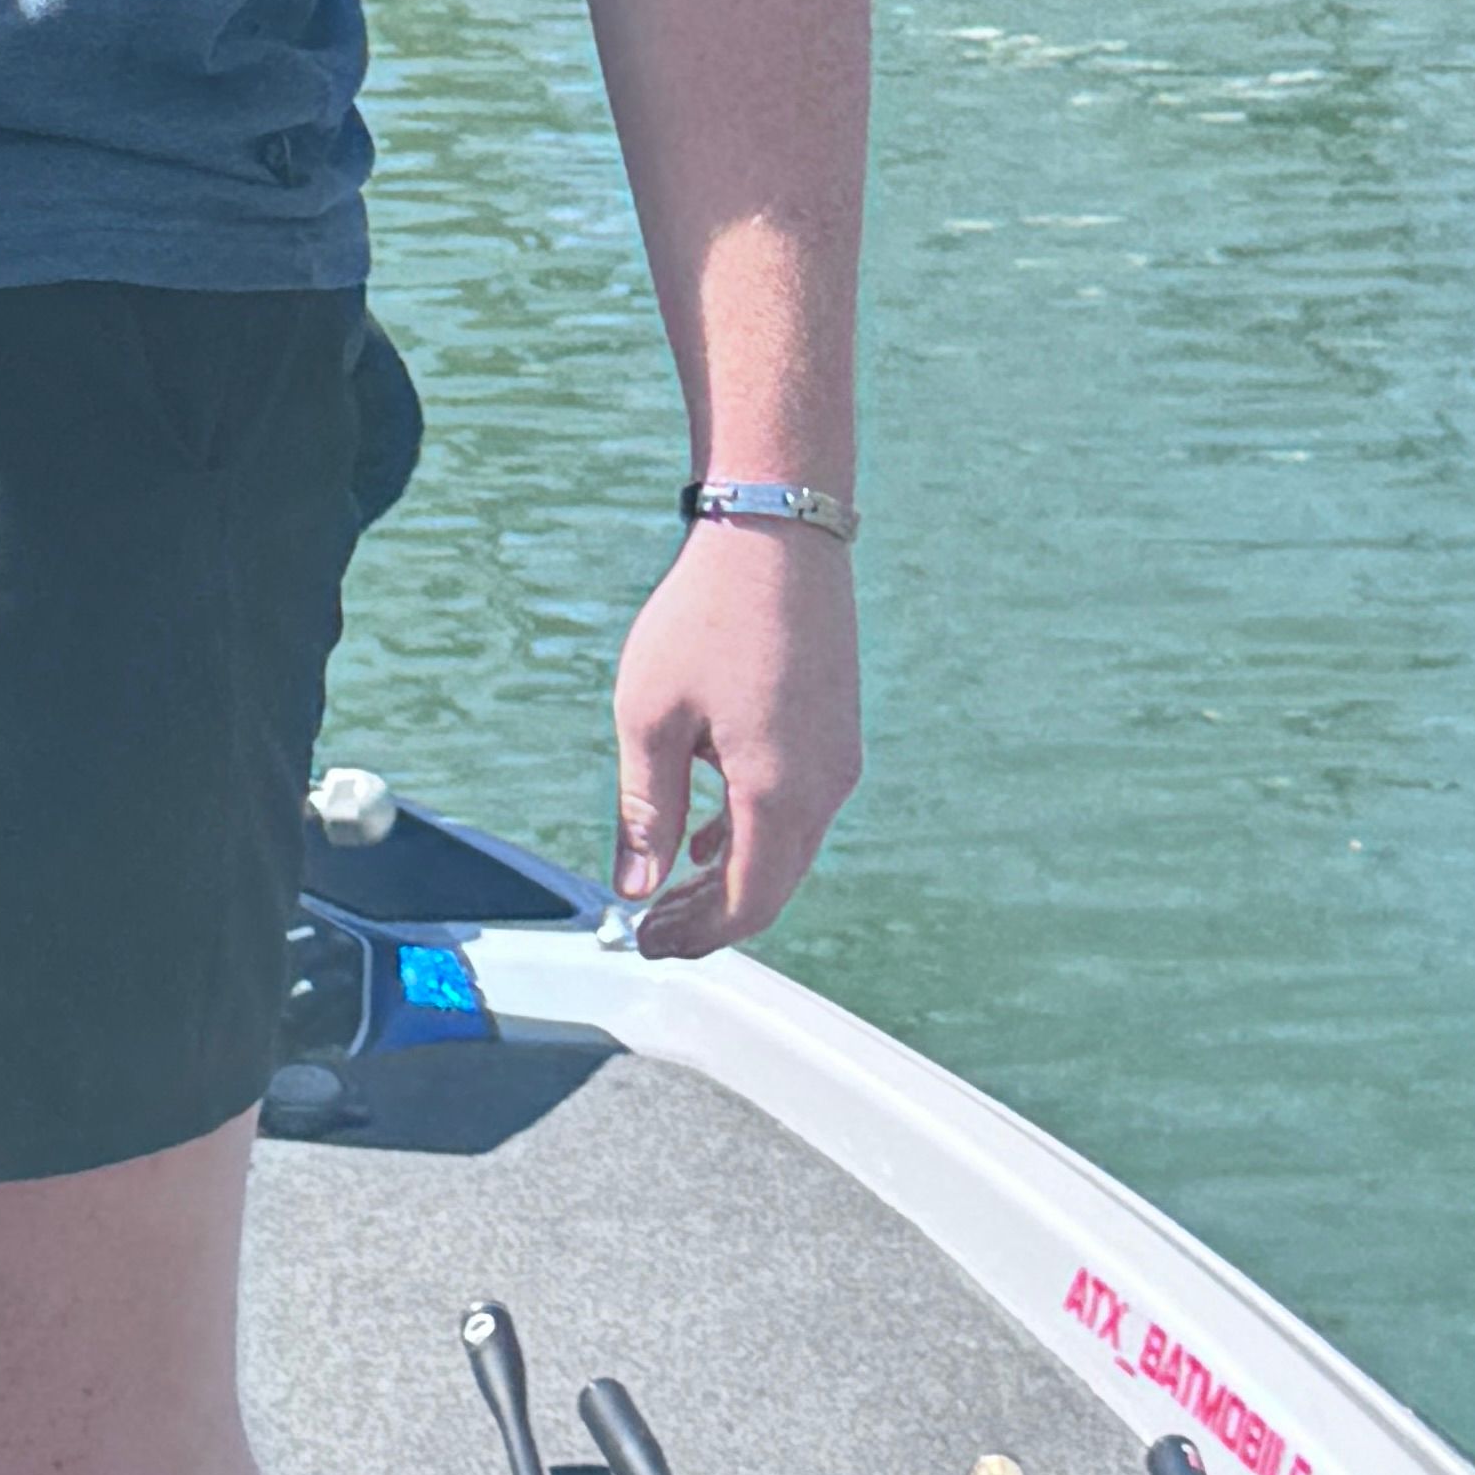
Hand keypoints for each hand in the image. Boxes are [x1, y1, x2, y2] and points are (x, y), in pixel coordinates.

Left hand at [609, 520, 860, 956]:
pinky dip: (754, 831)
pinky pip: (800, 806)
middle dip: (710, 916)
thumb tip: (634, 883)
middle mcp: (825, 787)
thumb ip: (645, 809)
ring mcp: (840, 758)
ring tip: (670, 885)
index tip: (645, 942)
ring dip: (732, 875)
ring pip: (788, 848)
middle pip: (772, 885)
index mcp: (779, 794)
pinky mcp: (837, 730)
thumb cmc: (706, 615)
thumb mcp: (650, 716)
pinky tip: (709, 829)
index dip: (696, 936)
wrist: (777, 531)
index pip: (747, 904)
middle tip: (652, 927)